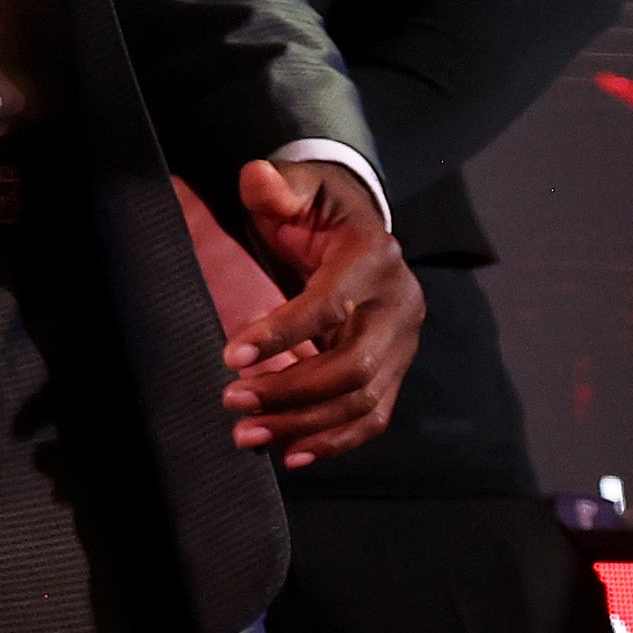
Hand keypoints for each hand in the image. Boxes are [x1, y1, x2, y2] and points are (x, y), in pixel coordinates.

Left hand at [216, 159, 421, 467]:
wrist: (354, 230)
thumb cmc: (316, 209)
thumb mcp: (297, 187)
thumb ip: (276, 185)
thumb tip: (257, 178)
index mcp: (373, 261)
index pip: (329, 307)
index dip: (280, 334)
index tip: (230, 356)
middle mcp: (398, 307)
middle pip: (354, 366)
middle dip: (291, 390)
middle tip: (232, 400)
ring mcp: (402, 344)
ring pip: (362, 401)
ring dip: (304, 425)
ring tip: (246, 433)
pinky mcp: (394, 370)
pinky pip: (372, 416)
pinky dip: (334, 440)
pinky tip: (290, 454)